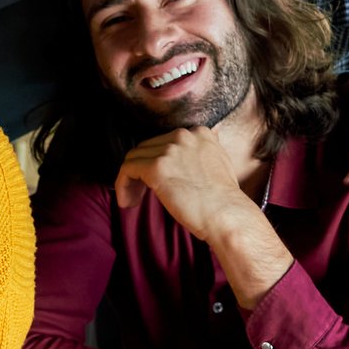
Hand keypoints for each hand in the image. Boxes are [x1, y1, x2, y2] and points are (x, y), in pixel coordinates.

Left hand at [116, 128, 292, 307]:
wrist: (226, 216)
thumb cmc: (224, 200)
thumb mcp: (220, 164)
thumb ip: (206, 152)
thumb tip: (199, 148)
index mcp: (199, 133)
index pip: (164, 142)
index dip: (156, 161)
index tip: (157, 180)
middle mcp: (183, 136)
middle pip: (147, 148)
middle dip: (141, 170)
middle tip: (142, 192)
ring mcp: (170, 150)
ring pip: (134, 158)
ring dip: (130, 180)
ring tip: (133, 199)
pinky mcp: (157, 167)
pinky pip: (127, 170)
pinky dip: (122, 186)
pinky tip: (128, 202)